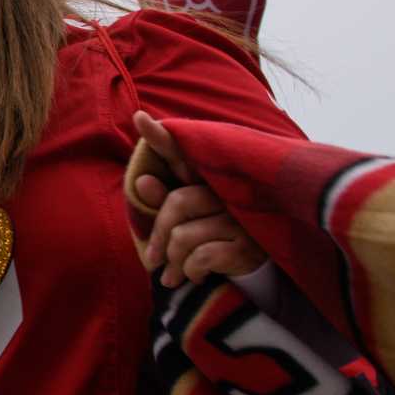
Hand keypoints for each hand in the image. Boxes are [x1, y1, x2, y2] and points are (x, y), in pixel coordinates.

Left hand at [131, 112, 263, 287]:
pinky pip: (201, 257)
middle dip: (157, 237)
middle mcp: (227, 193)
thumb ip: (165, 201)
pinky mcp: (248, 246)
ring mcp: (240, 219)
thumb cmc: (213, 239)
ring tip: (174, 272)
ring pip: (183, 236)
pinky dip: (190, 271)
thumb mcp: (188, 221)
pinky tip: (196, 276)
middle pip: (176, 204)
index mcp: (209, 182)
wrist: (255, 274)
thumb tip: (142, 181)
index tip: (140, 118)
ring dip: (173, 261)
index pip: (182, 156)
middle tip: (153, 259)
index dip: (161, 138)